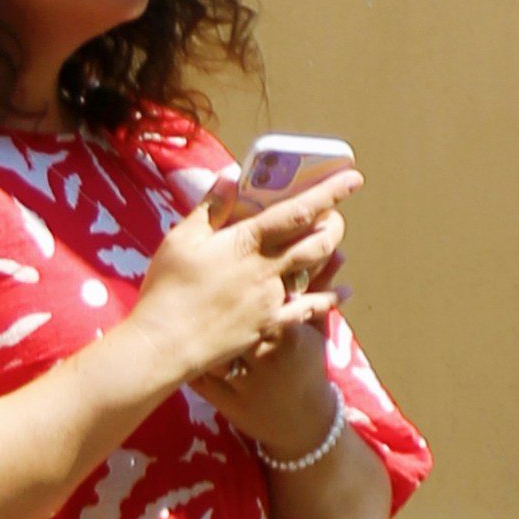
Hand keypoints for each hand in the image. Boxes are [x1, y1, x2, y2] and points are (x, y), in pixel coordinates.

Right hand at [123, 171, 363, 402]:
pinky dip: (328, 299)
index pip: (296, 211)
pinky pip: (308, 309)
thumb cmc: (167, 288)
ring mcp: (272, 299)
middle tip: (338, 213)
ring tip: (337, 245)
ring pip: (315, 272)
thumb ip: (210, 207)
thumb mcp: (180, 240)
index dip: (328, 193)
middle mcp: (266, 269)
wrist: (166, 343)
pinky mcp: (270, 325)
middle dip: (333, 224)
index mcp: (245, 243)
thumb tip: (231, 175)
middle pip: (316, 242)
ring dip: (330, 255)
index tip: (352, 177)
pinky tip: (342, 294)